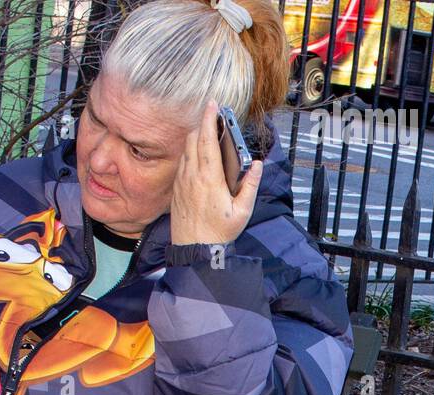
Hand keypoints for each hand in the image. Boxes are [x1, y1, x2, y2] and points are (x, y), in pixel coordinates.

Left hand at [170, 98, 263, 247]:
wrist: (193, 252)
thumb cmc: (218, 234)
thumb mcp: (242, 212)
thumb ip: (250, 186)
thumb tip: (257, 165)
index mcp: (209, 178)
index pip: (206, 139)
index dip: (209, 118)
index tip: (212, 104)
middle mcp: (192, 176)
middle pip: (193, 139)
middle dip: (203, 124)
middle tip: (214, 117)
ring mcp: (181, 182)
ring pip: (185, 150)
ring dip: (195, 138)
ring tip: (208, 134)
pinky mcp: (176, 190)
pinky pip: (181, 163)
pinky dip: (190, 153)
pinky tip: (199, 156)